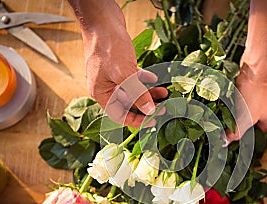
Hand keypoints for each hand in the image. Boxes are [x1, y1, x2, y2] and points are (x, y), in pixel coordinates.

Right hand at [69, 0, 167, 127]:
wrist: (102, 19)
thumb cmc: (108, 45)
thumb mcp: (125, 73)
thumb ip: (138, 93)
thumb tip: (150, 110)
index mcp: (101, 93)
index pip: (120, 115)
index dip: (137, 120)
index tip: (154, 120)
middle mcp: (105, 86)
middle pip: (128, 104)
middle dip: (146, 106)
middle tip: (164, 107)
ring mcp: (111, 75)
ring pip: (132, 91)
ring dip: (148, 94)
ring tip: (164, 94)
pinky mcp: (118, 65)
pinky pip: (133, 78)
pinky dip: (144, 80)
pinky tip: (155, 79)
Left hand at [224, 65, 266, 144]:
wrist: (255, 66)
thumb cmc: (256, 92)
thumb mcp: (245, 118)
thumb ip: (235, 133)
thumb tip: (224, 143)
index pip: (256, 136)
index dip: (243, 136)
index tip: (230, 135)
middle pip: (249, 123)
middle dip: (237, 122)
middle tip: (225, 124)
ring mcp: (262, 98)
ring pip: (244, 110)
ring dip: (234, 111)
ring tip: (224, 111)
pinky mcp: (254, 88)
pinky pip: (242, 99)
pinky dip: (234, 100)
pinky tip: (227, 99)